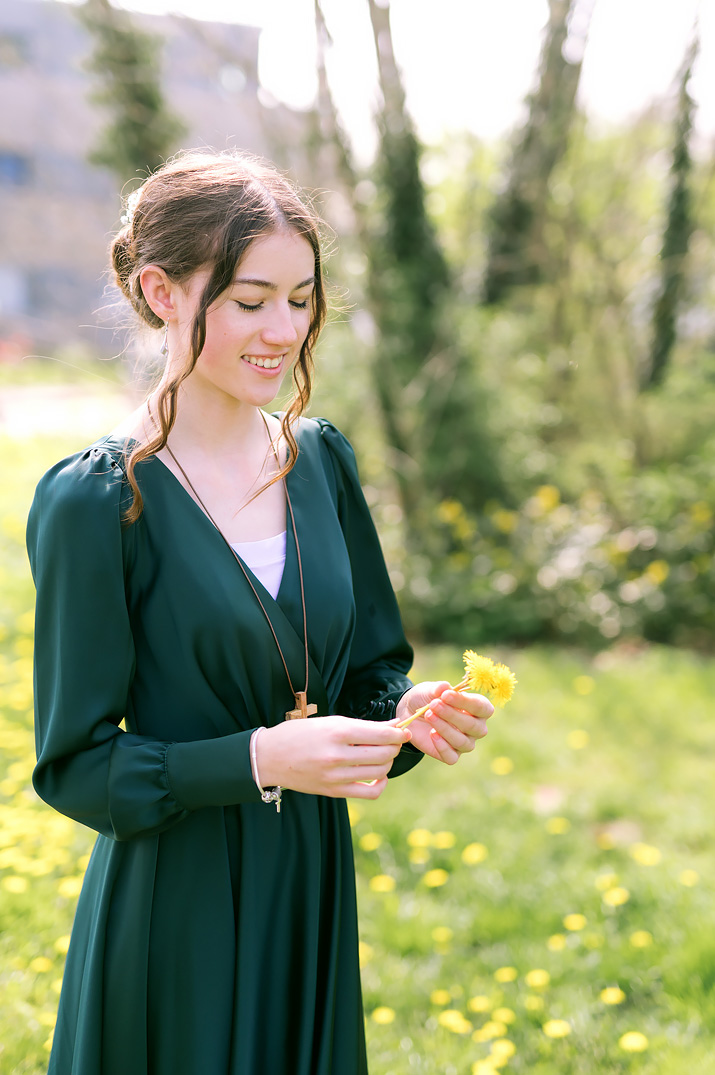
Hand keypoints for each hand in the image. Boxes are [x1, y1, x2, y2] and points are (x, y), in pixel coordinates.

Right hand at [256, 715, 411, 799]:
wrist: (270, 757)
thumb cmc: (299, 733)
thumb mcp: (330, 722)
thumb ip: (362, 726)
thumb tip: (393, 727)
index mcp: (338, 732)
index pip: (382, 734)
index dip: (398, 733)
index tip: (402, 731)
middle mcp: (338, 755)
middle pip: (385, 753)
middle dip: (394, 746)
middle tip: (393, 742)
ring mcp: (336, 776)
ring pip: (380, 772)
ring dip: (387, 762)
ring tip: (382, 755)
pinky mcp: (334, 791)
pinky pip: (369, 793)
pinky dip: (380, 784)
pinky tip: (377, 775)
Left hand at [396, 681, 492, 763]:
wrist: (409, 712)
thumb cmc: (428, 698)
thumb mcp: (430, 689)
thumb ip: (438, 688)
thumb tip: (445, 687)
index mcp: (478, 708)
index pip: (482, 707)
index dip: (465, 701)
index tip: (446, 695)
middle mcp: (476, 728)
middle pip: (473, 726)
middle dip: (452, 715)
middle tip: (434, 704)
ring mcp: (464, 742)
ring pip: (462, 742)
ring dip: (445, 729)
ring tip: (429, 715)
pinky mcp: (451, 755)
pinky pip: (452, 757)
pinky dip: (442, 747)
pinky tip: (432, 734)